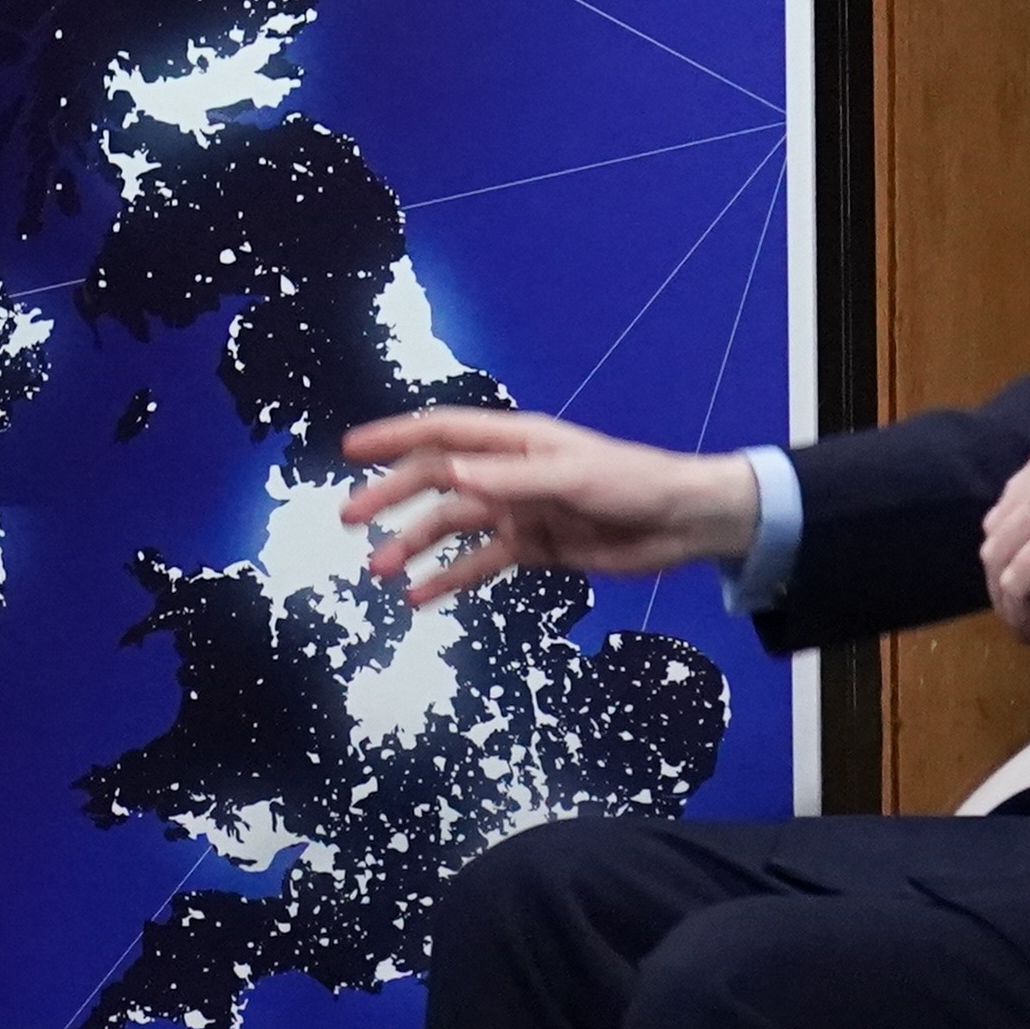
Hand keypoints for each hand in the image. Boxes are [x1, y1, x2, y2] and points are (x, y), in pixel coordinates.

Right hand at [335, 409, 764, 606]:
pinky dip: (449, 578)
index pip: (441, 433)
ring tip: (380, 568)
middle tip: (349, 517)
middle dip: (390, 496)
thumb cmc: (632, 483)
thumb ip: (508, 478)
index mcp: (515, 441)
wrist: (680, 523)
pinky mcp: (531, 546)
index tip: (350, 450)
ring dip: (414, 545)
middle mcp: (508, 472)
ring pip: (451, 526)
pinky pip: (479, 562)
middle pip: (435, 480)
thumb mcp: (570, 478)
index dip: (393, 437)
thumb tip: (446, 472)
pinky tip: (420, 596)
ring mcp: (517, 510)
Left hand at [977, 425, 1029, 643]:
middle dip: (1005, 562)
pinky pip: (1015, 584)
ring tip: (1024, 618)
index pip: (1021, 492)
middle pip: (1001, 524)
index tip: (1028, 557)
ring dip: (1005, 592)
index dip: (1018, 531)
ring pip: (998, 555)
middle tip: (1022, 593)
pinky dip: (1017, 612)